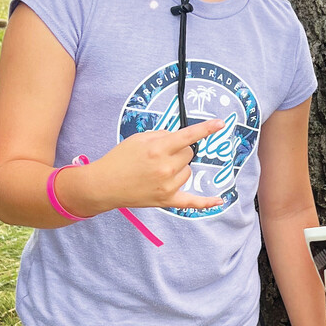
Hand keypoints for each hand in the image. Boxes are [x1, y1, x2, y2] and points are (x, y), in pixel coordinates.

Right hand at [63, 119, 225, 213]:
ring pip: (188, 170)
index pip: (188, 136)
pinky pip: (192, 201)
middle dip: (178, 150)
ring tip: (157, 170)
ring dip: (179, 167)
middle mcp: (166, 168)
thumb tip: (181, 138)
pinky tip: (219, 200)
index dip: (206, 129)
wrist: (104, 184)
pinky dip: (206, 202)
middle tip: (159, 155)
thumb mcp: (139, 139)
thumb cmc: (120, 158)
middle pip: (189, 153)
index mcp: (158, 149)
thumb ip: (162, 135)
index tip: (221, 123)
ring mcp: (168, 186)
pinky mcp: (167, 200)